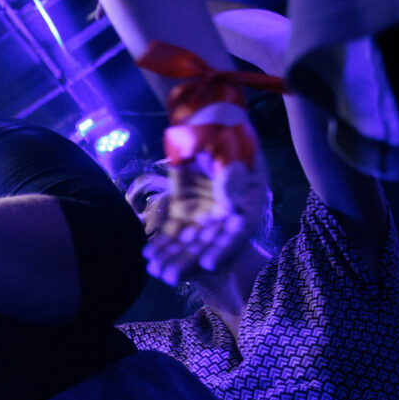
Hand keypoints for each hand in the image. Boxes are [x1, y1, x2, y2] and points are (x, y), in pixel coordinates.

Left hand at [142, 140, 266, 283]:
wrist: (205, 121)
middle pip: (211, 243)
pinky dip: (163, 243)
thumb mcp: (231, 153)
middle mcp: (229, 215)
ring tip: (156, 271)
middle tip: (171, 278)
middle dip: (190, 261)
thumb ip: (231, 180)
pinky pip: (174, 231)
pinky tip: (149, 256)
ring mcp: (206, 214)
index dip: (224, 250)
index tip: (207, 265)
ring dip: (174, 257)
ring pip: (191, 241)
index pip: (238, 233)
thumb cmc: (225, 134)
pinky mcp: (186, 210)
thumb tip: (230, 208)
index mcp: (249, 203)